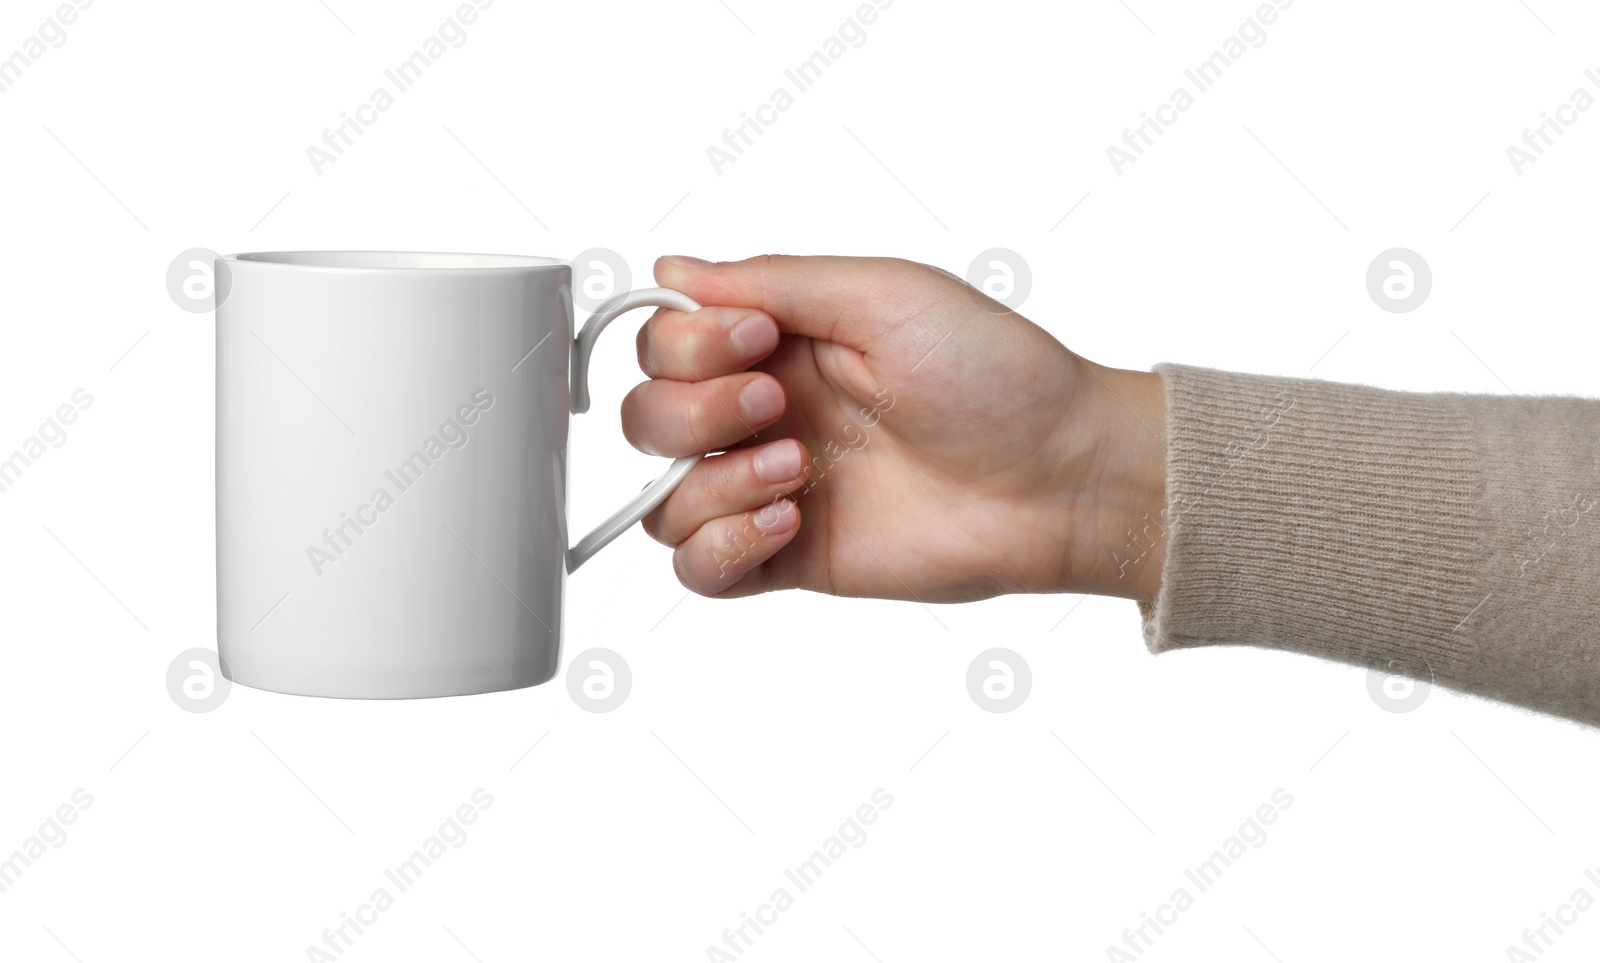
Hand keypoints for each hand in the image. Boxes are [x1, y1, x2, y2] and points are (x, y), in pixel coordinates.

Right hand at [622, 254, 1167, 603]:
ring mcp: (773, 489)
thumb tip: (673, 268)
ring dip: (710, 483)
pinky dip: (720, 547)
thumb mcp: (886, 295)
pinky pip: (700, 569)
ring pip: (662, 500)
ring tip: (796, 474)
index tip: (757, 340)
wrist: (1060, 477)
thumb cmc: (997, 377)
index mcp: (781, 343)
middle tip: (781, 406)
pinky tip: (786, 522)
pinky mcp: (791, 558)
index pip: (664, 343)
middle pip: (649, 421)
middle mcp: (766, 414)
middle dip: (695, 411)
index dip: (686, 344)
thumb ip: (773, 280)